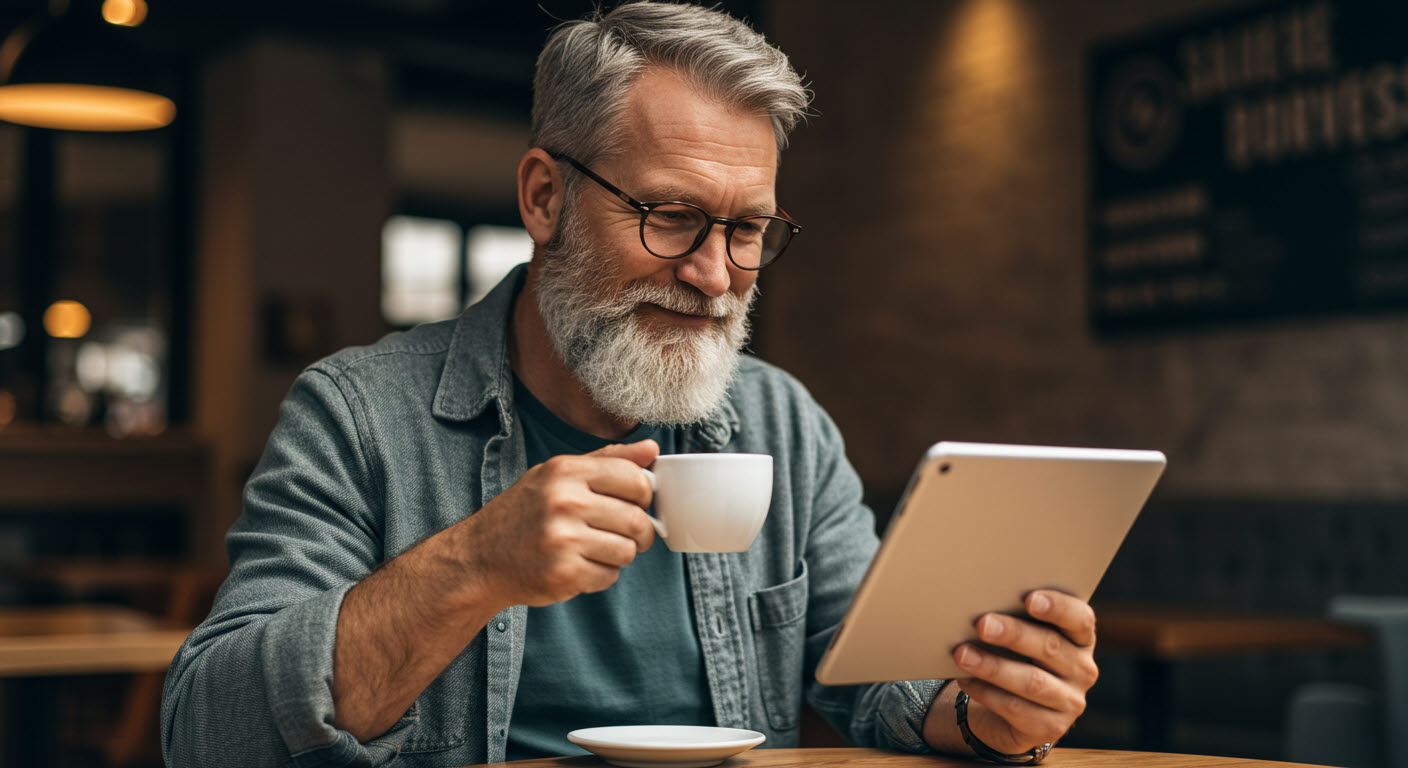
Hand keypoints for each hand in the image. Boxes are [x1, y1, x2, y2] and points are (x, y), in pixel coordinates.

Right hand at [456, 439, 658, 607]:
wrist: (479, 558)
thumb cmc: (524, 513)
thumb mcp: (558, 474)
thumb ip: (607, 460)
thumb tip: (652, 448)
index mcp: (566, 471)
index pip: (635, 479)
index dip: (644, 495)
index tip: (635, 503)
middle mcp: (564, 502)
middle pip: (637, 520)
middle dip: (640, 532)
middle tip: (625, 534)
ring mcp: (563, 540)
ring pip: (628, 551)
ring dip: (619, 555)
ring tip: (595, 549)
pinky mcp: (563, 574)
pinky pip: (609, 576)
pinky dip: (600, 574)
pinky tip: (579, 566)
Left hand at [952, 591, 1098, 754]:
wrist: (1016, 711)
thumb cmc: (1017, 658)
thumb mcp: (1023, 638)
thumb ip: (1015, 620)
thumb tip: (978, 606)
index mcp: (1081, 638)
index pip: (1080, 618)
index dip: (1058, 607)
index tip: (1030, 598)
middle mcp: (1083, 669)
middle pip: (1050, 647)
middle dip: (1013, 634)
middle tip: (982, 624)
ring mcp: (1070, 702)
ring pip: (1031, 682)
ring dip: (993, 667)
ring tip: (962, 654)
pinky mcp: (1051, 728)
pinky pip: (1015, 708)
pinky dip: (986, 692)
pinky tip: (965, 680)